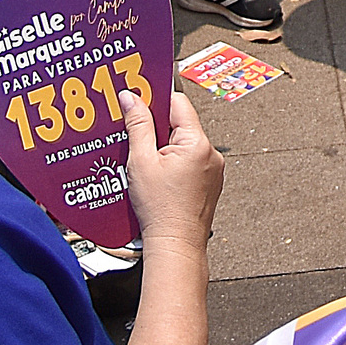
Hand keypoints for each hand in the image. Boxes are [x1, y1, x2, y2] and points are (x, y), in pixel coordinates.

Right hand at [118, 86, 223, 252]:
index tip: (139, 101)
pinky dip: (173, 162)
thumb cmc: (160, 211)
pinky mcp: (210, 182)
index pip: (178, 103)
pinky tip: (157, 176)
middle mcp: (211, 153)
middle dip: (157, 128)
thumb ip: (137, 126)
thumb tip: (132, 98)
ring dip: (164, 146)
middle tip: (136, 136)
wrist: (175, 246)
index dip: (156, 100)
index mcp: (197, 143)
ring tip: (145, 163)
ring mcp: (213, 168)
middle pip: (181, 124)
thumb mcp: (140, 162)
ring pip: (184, 143)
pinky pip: (190, 160)